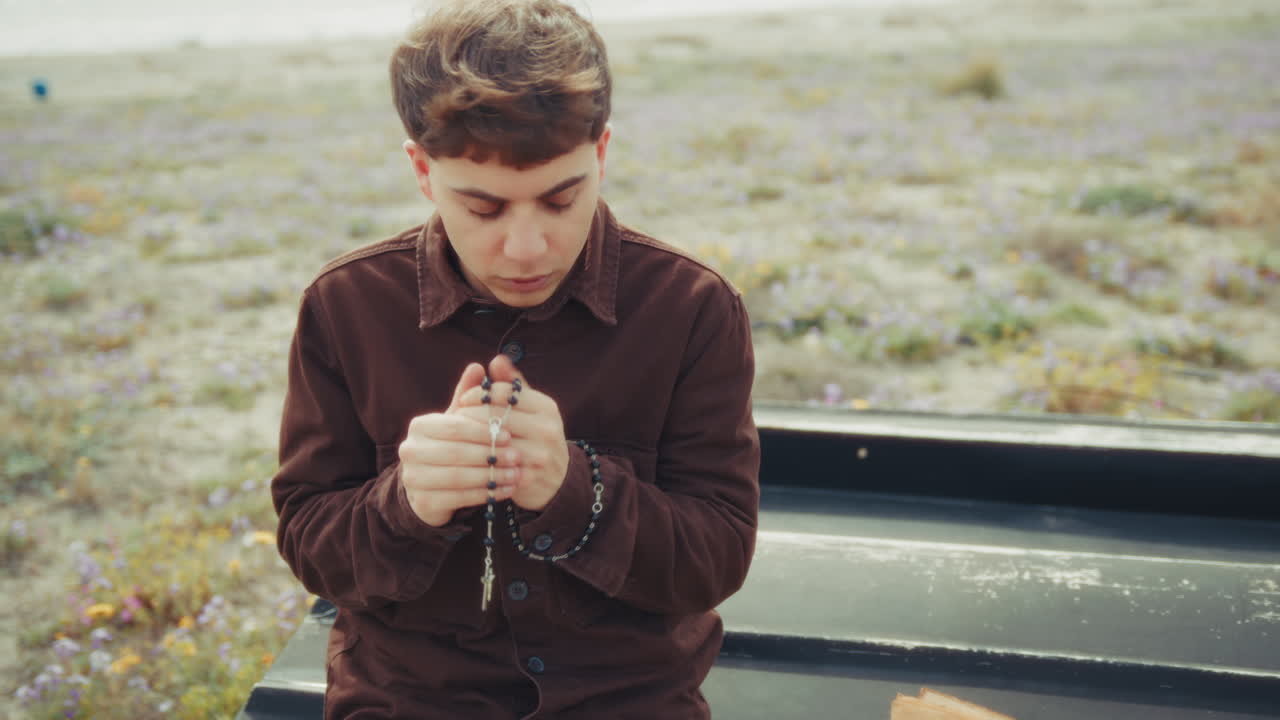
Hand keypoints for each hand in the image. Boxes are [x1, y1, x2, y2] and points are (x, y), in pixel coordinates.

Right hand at [398, 362, 520, 526]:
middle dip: (491, 454)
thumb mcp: (458, 422)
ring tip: (516, 475)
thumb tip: (478, 366)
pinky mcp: (422, 502)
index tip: (510, 435)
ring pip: (459, 476)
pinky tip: (504, 490)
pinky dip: (485, 494)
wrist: (429, 488)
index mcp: (419, 426)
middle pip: (457, 452)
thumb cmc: (449, 447)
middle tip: (518, 457)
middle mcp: (410, 450)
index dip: (484, 431)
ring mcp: (413, 478)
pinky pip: (458, 497)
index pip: (455, 425)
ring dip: (491, 476)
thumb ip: (467, 396)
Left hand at [456, 354, 568, 512]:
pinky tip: (467, 456)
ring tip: (457, 436)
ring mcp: (540, 455)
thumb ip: (513, 385)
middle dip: (470, 415)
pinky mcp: (529, 477)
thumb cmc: (535, 436)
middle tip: (454, 417)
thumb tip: (497, 360)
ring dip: (471, 439)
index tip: (463, 398)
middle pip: (497, 416)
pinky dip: (478, 460)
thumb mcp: (529, 408)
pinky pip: (496, 466)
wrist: (557, 479)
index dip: (479, 393)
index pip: (505, 392)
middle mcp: (547, 429)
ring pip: (494, 442)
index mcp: (546, 407)